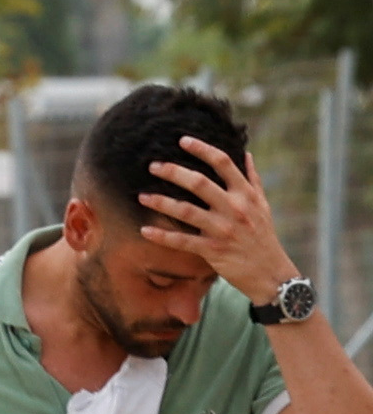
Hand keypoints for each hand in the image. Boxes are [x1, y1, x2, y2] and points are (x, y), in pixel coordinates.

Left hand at [142, 136, 300, 301]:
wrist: (271, 272)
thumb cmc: (263, 236)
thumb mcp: (263, 205)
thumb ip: (252, 180)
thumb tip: (246, 154)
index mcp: (246, 194)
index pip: (224, 164)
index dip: (203, 149)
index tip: (183, 140)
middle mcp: (236, 208)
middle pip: (200, 183)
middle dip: (174, 172)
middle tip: (153, 165)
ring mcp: (224, 229)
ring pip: (187, 211)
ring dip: (161, 203)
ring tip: (142, 196)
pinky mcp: (213, 250)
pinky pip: (182, 241)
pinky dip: (162, 236)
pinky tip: (144, 230)